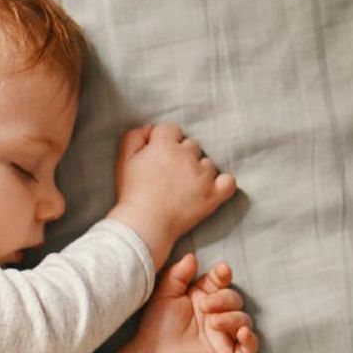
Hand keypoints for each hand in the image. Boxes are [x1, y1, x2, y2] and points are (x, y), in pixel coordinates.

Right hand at [108, 124, 235, 266]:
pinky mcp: (213, 194)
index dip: (164, 141)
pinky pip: (228, 181)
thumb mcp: (123, 160)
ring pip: (207, 163)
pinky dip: (222, 183)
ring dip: (199, 171)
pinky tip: (212, 188)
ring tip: (185, 187)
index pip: (171, 129)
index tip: (158, 157)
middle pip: (191, 145)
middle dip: (182, 156)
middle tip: (170, 175)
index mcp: (164, 145)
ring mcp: (202, 175)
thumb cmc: (131, 193)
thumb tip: (149, 129)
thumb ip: (133, 138)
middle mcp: (186, 155)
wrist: (144, 224)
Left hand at [134, 253, 257, 352]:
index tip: (221, 272)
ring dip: (232, 318)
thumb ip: (178, 274)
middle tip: (205, 306)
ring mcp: (224, 335)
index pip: (221, 281)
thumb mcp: (165, 295)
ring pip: (245, 320)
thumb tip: (192, 257)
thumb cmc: (157, 325)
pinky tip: (241, 333)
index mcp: (203, 297)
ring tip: (213, 323)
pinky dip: (251, 340)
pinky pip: (251, 348)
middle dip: (224, 299)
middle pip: (235, 299)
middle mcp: (217, 314)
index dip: (224, 275)